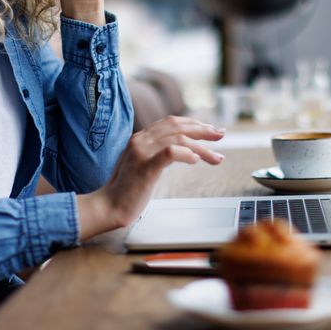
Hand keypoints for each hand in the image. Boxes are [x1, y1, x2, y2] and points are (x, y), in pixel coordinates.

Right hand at [76, 116, 225, 239]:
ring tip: (216, 157)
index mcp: (140, 137)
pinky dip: (186, 154)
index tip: (211, 129)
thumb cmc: (128, 190)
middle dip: (203, 130)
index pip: (171, 121)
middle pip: (177, 126)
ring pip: (178, 139)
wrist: (109, 207)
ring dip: (201, 147)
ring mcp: (141, 153)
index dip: (194, 123)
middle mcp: (140, 140)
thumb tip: (184, 149)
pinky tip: (196, 160)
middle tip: (221, 135)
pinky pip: (169, 153)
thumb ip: (158, 153)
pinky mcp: (144, 168)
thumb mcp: (143, 164)